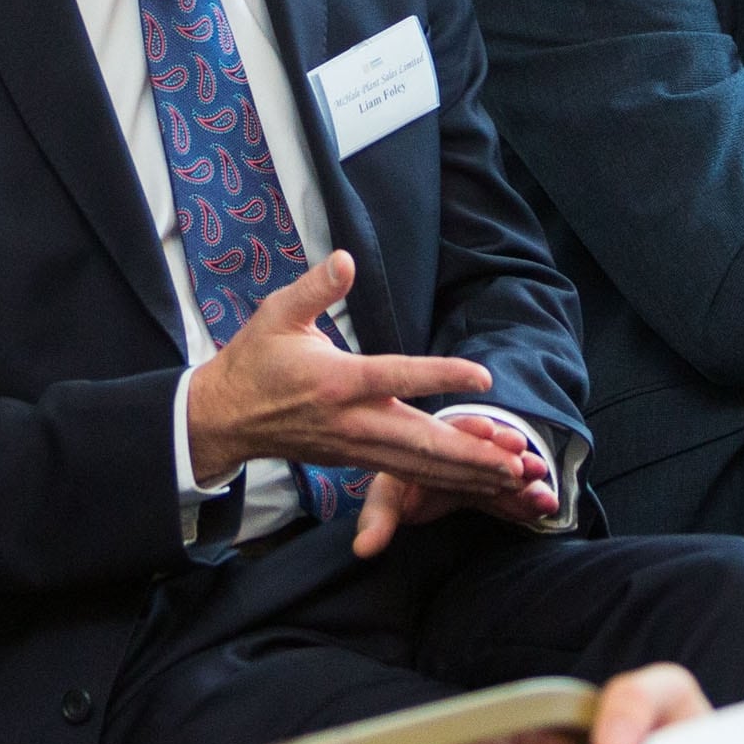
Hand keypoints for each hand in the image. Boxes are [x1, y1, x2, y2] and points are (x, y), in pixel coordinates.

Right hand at [182, 254, 532, 502]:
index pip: (397, 376)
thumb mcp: (277, 314)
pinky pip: (405, 474)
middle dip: (471, 451)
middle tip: (518, 460)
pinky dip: (442, 482)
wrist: (225, 417)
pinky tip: (473, 484)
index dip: (442, 374)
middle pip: (420, 440)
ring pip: (417, 466)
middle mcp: (351, 420)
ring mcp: (354, 447)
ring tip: (511, 477)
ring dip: (466, 473)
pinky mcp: (355, 461)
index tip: (484, 375)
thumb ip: (315, 288)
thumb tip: (345, 259)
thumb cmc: (255, 360)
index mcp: (337, 381)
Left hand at [350, 437, 561, 558]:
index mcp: (436, 443)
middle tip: (524, 454)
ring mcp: (484, 475)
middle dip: (507, 452)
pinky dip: (528, 502)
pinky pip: (514, 498)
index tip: (487, 431)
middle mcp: (465, 455)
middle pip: (488, 449)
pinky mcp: (497, 495)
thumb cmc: (401, 490)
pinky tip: (547, 506)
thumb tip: (362, 550)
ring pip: (506, 473)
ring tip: (541, 477)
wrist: (424, 492)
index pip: (455, 432)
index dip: (472, 430)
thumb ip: (378, 520)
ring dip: (524, 474)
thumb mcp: (388, 500)